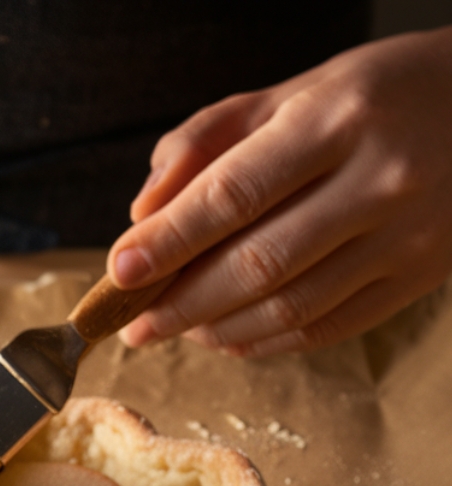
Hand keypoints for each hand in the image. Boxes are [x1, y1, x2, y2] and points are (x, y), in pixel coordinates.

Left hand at [108, 28, 451, 356]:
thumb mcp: (295, 92)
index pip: (233, 193)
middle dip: (180, 304)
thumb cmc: (378, 98)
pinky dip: (263, 342)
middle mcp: (379, 180)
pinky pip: (324, 330)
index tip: (119, 272)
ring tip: (174, 329)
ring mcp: (406, 238)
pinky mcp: (418, 279)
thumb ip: (210, 139)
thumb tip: (144, 212)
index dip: (169, 241)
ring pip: (288, 308)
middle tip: (131, 324)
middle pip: (256, 265)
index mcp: (338, 118)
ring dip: (215, 330)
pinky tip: (226, 336)